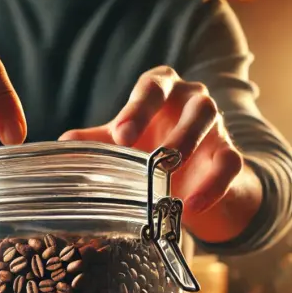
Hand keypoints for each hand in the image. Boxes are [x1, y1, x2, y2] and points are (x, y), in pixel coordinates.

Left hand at [60, 66, 243, 213]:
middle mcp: (192, 99)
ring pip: (210, 123)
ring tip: (168, 177)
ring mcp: (215, 125)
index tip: (120, 136)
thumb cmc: (150, 144)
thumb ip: (95, 142)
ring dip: (189, 147)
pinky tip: (193, 206)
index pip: (152, 87)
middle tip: (148, 156)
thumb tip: (61, 145)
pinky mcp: (230, 154)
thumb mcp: (123, 142)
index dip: (137, 109)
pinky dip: (213, 185)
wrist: (192, 175)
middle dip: (168, 126)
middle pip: (190, 101)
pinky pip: (229, 164)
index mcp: (162, 88)